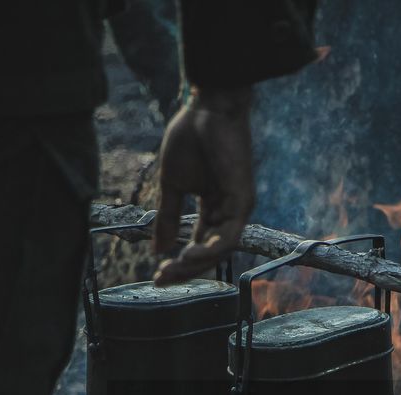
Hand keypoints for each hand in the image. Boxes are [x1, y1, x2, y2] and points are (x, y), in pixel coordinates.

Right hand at [152, 86, 254, 283]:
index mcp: (211, 207)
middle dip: (185, 269)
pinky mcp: (243, 201)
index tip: (156, 275)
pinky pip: (228, 236)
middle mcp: (227, 212)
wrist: (206, 109)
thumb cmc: (190, 139)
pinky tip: (188, 254)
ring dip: (195, 263)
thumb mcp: (172, 185)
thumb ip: (167, 217)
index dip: (178, 262)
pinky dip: (209, 249)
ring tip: (173, 268)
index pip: (197, 244)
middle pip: (209, 253)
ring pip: (220, 249)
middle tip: (161, 280)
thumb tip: (157, 249)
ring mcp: (238, 208)